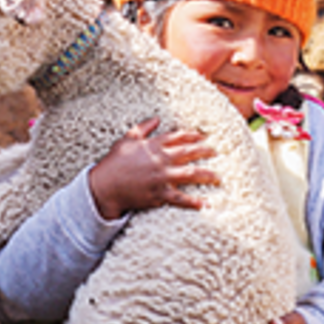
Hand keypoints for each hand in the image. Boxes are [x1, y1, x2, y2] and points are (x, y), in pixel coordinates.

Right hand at [88, 118, 218, 220]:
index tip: (203, 136)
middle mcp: (160, 160)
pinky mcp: (159, 194)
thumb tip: (157, 118)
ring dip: (206, 174)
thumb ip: (143, 128)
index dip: (193, 135)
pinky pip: (180, 199)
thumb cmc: (114, 162)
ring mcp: (161, 178)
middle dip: (205, 151)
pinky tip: (205, 204)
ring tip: (218, 176)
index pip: (178, 137)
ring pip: (189, 174)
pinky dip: (193, 202)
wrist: (105, 187)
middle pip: (188, 152)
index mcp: (153, 145)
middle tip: (216, 151)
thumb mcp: (126, 139)